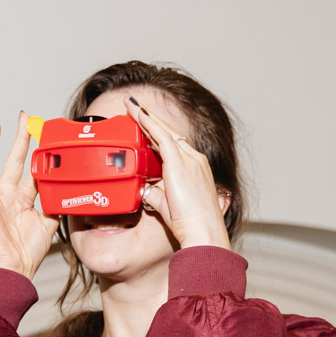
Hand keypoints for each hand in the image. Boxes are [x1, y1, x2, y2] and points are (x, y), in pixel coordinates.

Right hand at [0, 112, 60, 278]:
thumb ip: (56, 202)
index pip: (31, 169)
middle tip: (24, 118)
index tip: (45, 134)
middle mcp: (8, 195)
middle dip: (20, 138)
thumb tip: (68, 184)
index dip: (38, 153)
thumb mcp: (51, 221)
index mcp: (24, 199)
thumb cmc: (29, 250)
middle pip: (13, 160)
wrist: (16, 268)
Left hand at [124, 95, 230, 250]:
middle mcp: (194, 159)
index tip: (145, 122)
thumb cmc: (191, 224)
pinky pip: (162, 137)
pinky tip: (139, 114)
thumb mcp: (168, 205)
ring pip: (165, 132)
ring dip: (147, 117)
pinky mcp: (181, 164)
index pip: (173, 144)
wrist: (203, 231)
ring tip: (132, 105)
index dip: (158, 132)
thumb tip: (145, 189)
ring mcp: (189, 160)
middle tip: (135, 106)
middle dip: (151, 119)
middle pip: (169, 133)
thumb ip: (157, 194)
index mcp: (194, 168)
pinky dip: (150, 124)